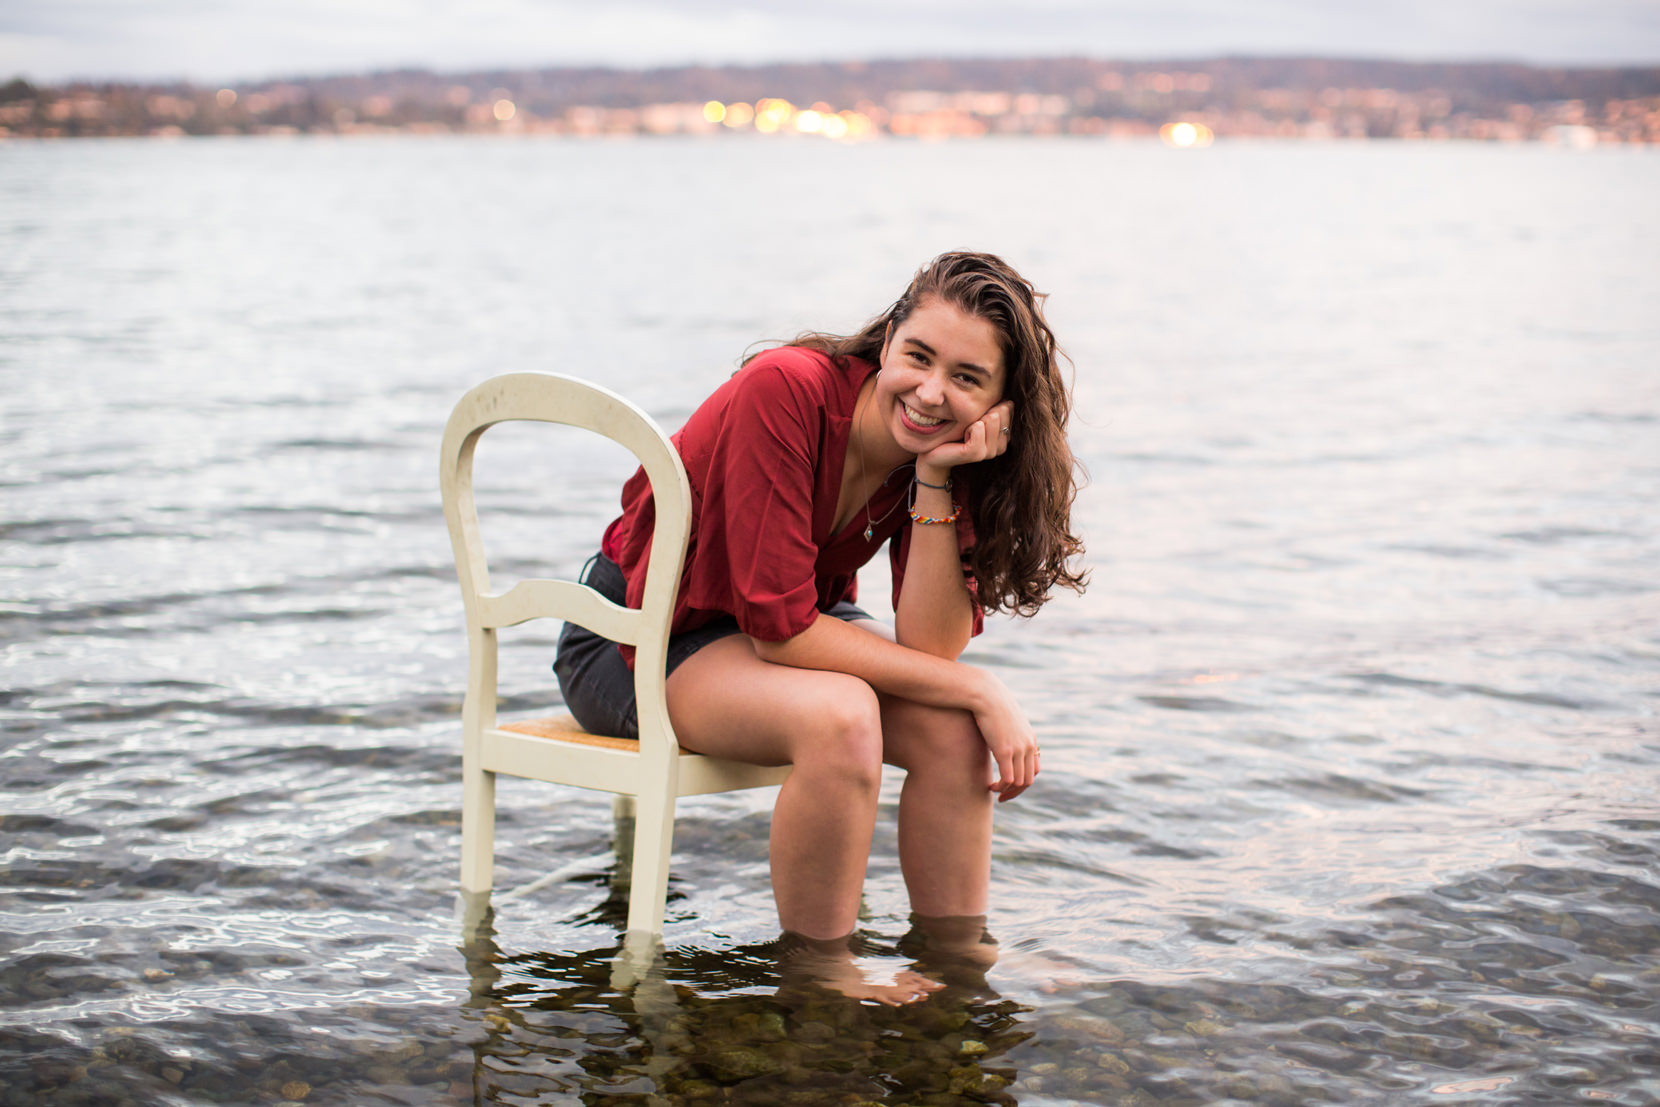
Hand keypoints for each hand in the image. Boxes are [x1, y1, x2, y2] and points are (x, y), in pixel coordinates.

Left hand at [918, 401, 1013, 474]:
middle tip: (970, 424)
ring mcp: (989, 452)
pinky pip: (978, 428)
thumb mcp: (976, 417)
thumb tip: (1009, 400)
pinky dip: (969, 426)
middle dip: (983, 412)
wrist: (935, 451)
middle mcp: (1000, 447)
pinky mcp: (975, 453)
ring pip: (991, 419)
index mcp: (1004, 437)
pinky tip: (963, 435)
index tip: (978, 416)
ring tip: (965, 430)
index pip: (1008, 409)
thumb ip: (994, 410)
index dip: (991, 405)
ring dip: (974, 419)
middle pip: (1000, 412)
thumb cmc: (955, 432)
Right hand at [970, 668, 1039, 801]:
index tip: (1008, 786)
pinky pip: (1008, 779)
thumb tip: (998, 736)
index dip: (1022, 781)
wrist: (985, 693)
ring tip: (993, 790)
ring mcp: (1018, 749)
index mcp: (1030, 739)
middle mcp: (1028, 745)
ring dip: (1007, 791)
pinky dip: (1001, 787)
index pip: (1034, 769)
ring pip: (1020, 782)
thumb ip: (1006, 730)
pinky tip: (989, 786)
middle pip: (1029, 779)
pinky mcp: (1005, 751)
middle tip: (1001, 797)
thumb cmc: (989, 703)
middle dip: (1016, 792)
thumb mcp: (1003, 719)